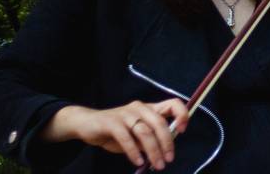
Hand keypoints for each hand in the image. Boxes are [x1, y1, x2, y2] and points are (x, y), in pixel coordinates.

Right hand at [43, 99, 188, 169]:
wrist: (87, 124)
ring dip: (153, 150)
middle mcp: (140, 108)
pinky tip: (138, 161)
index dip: (182, 115)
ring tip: (157, 164)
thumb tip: (164, 151)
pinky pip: (127, 138)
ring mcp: (126, 114)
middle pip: (160, 122)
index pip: (172, 104)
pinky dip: (134, 151)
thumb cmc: (116, 130)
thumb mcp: (136, 135)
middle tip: (169, 159)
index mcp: (149, 108)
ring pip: (145, 132)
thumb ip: (149, 139)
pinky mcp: (112, 122)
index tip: (182, 131)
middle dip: (167, 142)